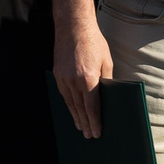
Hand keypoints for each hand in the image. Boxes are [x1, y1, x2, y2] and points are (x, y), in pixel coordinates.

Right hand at [54, 14, 114, 138]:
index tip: (97, 132)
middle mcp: (74, 81)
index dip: (95, 121)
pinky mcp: (57, 74)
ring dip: (76, 117)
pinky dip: (69, 105)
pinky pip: (63, 94)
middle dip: (85, 123)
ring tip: (81, 127)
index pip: (92, 107)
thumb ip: (106, 81)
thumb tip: (106, 97)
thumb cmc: (94, 43)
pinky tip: (73, 111)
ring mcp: (63, 78)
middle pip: (80, 109)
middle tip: (89, 136)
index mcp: (89, 79)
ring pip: (70, 103)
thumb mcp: (107, 62)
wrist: (73, 27)